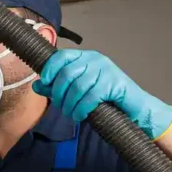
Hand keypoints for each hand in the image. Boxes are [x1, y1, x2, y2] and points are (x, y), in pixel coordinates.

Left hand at [33, 49, 171, 139]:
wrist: (135, 107)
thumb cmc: (105, 98)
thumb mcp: (78, 91)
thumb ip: (57, 87)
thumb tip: (36, 85)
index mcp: (86, 57)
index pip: (61, 56)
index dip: (50, 69)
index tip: (44, 82)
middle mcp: (96, 59)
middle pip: (67, 73)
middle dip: (59, 92)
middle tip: (60, 106)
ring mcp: (107, 70)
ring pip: (78, 86)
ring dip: (70, 104)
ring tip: (70, 113)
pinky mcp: (115, 83)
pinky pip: (91, 96)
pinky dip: (81, 108)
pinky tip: (80, 115)